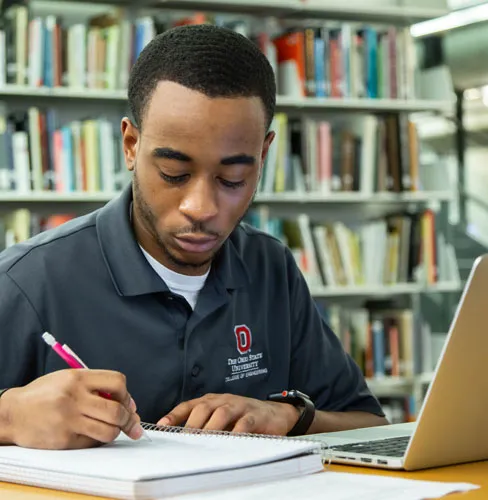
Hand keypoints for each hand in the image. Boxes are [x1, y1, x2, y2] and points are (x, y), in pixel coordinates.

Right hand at [1, 369, 142, 448]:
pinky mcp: (64, 439)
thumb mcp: (68, 378)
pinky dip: (99, 439)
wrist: (12, 413)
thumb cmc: (43, 394)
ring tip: (114, 430)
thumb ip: (95, 385)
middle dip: (128, 419)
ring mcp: (69, 420)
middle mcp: (74, 397)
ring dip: (116, 432)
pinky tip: (94, 434)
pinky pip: (92, 442)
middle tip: (131, 423)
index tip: (127, 402)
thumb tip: (127, 403)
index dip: (126, 394)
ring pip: (108, 430)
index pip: (117, 382)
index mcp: (77, 378)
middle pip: (116, 410)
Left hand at [157, 393, 299, 435]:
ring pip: (222, 413)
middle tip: (183, 440)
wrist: (275, 413)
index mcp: (213, 401)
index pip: (190, 404)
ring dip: (211, 428)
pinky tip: (230, 441)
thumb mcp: (222, 418)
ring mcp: (240, 406)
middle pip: (204, 408)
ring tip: (203, 442)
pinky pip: (245, 423)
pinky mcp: (256, 416)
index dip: (175, 414)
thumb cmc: (244, 417)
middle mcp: (224, 400)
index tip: (161, 426)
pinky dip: (236, 432)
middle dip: (192, 424)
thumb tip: (180, 439)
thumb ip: (204, 425)